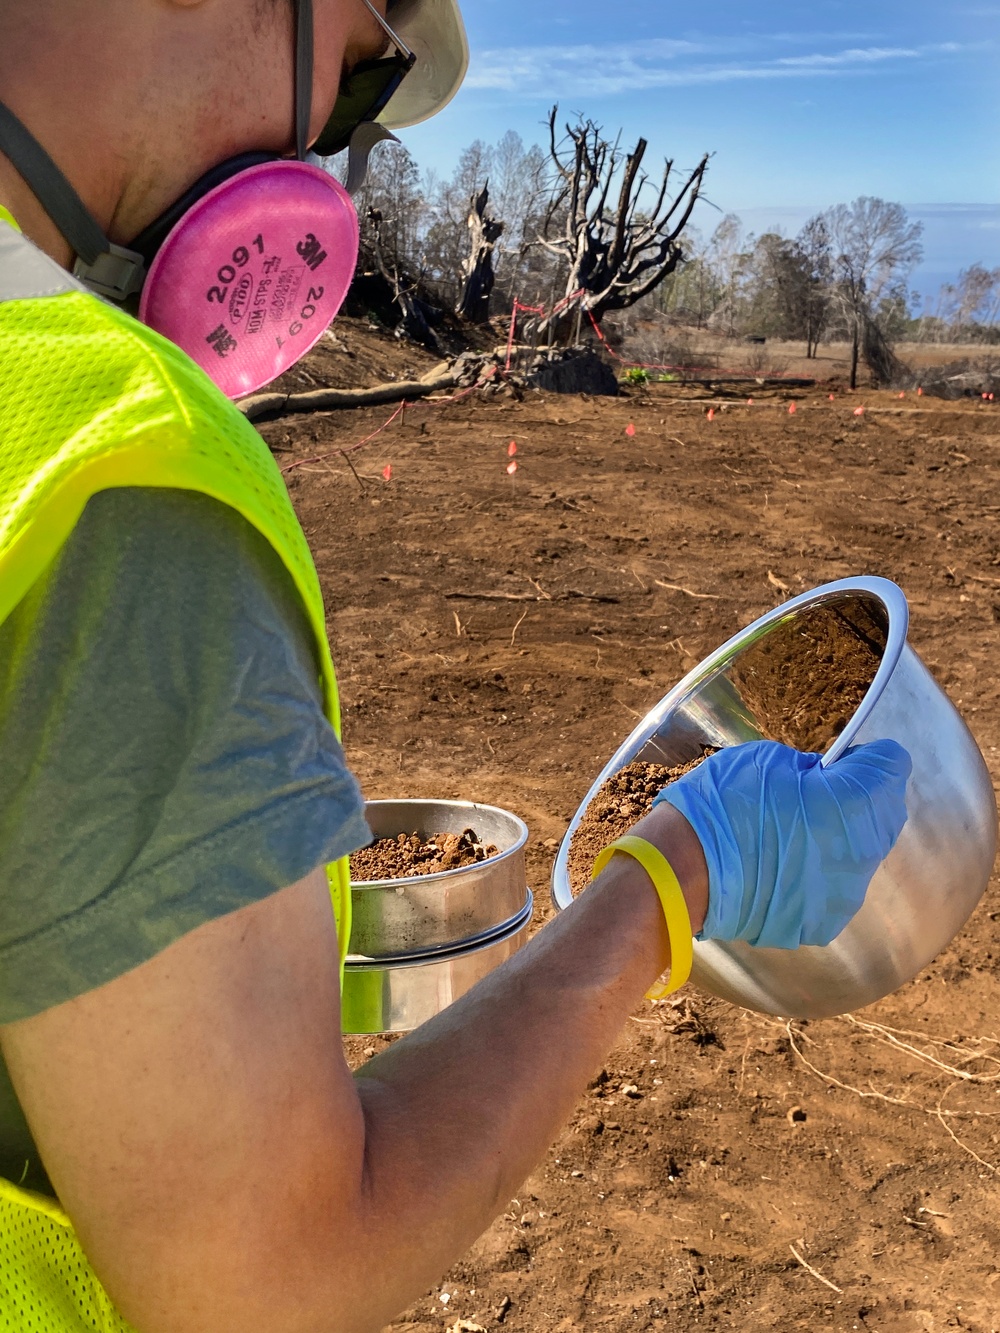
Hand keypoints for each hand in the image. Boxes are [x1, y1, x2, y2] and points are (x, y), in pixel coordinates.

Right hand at [652, 740, 911, 948]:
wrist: (683, 874)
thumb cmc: (722, 806)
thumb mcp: (766, 760)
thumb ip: (811, 769)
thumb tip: (826, 780)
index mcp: (855, 801)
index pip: (892, 764)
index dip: (866, 757)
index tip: (839, 762)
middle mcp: (863, 851)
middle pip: (884, 813)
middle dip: (858, 799)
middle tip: (811, 795)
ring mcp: (846, 893)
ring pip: (859, 854)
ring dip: (838, 839)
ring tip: (789, 835)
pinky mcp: (824, 922)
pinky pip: (834, 888)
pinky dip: (816, 874)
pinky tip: (779, 867)